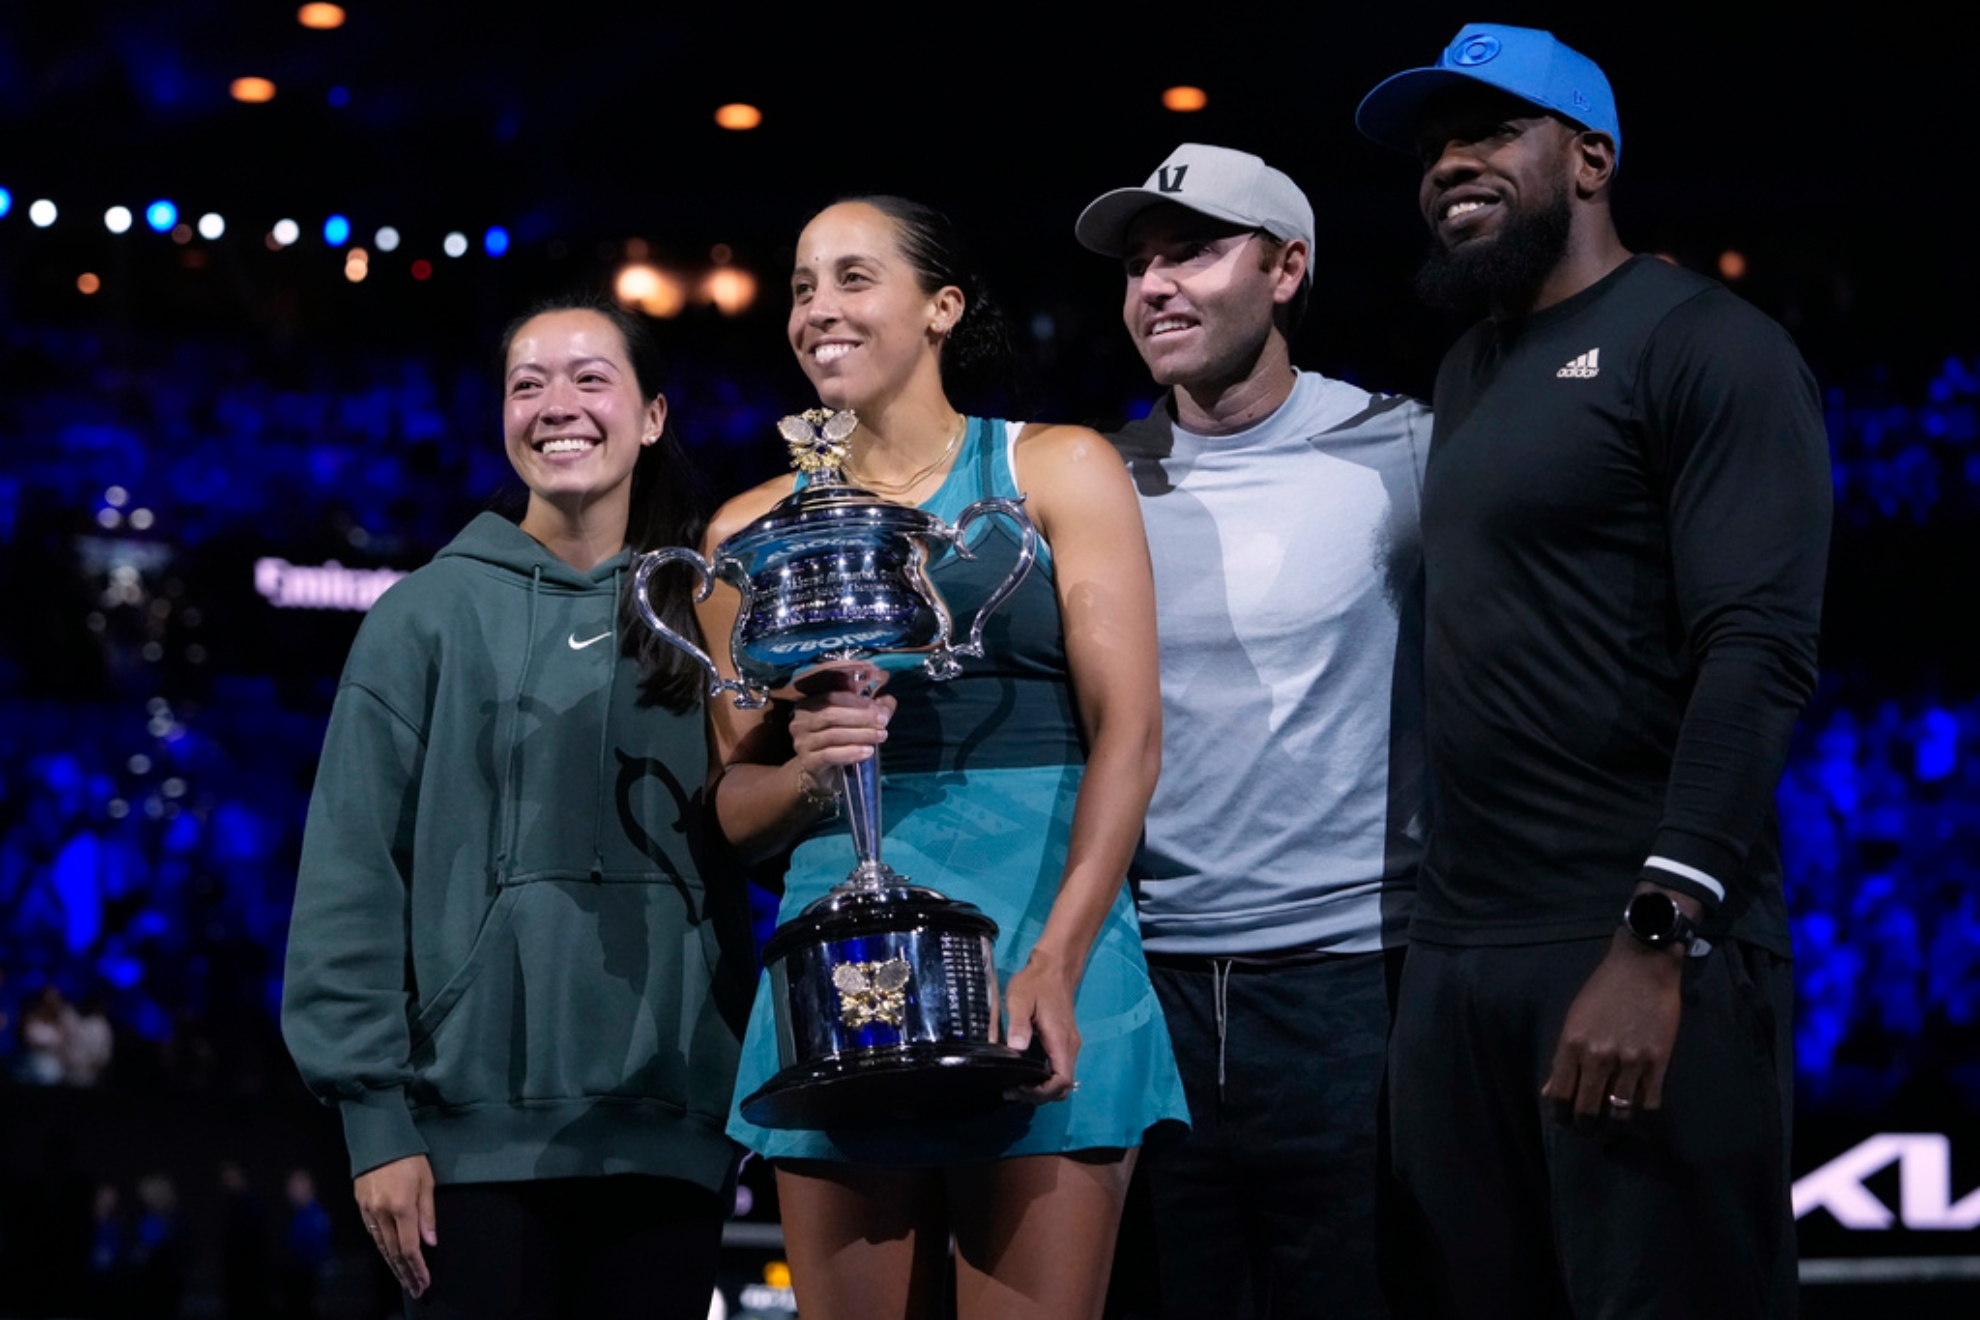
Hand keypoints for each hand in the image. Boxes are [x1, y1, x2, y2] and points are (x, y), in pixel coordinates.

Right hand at [354, 1154, 435, 1297]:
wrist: (376, 1135)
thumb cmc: (408, 1155)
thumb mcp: (427, 1181)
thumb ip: (428, 1214)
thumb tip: (430, 1242)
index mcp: (401, 1206)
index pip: (409, 1248)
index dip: (417, 1267)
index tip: (425, 1282)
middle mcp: (381, 1212)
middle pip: (393, 1252)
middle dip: (405, 1273)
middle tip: (415, 1289)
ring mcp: (368, 1210)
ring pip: (381, 1246)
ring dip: (392, 1265)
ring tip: (404, 1279)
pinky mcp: (360, 1206)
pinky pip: (372, 1234)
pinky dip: (382, 1249)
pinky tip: (388, 1257)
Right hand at [788, 668, 893, 798]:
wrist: (821, 772)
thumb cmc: (838, 741)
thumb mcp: (853, 722)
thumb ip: (870, 709)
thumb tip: (888, 701)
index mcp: (809, 704)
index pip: (832, 697)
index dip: (858, 701)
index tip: (879, 708)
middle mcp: (800, 721)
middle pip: (831, 714)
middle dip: (861, 717)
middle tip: (883, 721)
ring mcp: (802, 742)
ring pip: (832, 735)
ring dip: (861, 734)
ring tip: (881, 736)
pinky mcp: (808, 762)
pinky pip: (830, 755)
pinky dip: (851, 752)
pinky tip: (868, 752)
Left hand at [1003, 951, 1081, 1103]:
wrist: (1054, 967)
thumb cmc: (1036, 983)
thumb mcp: (1020, 999)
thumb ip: (1018, 1024)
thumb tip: (1016, 1049)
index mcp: (1061, 1040)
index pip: (1061, 1082)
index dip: (1041, 1092)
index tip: (1018, 1087)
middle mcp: (1070, 1047)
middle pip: (1062, 1087)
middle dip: (1039, 1095)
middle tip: (1011, 1090)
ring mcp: (1069, 1045)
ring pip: (1061, 1080)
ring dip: (1041, 1089)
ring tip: (1014, 1084)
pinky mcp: (1064, 1042)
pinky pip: (1058, 1069)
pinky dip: (1044, 1078)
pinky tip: (1024, 1072)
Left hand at [1541, 931, 1683, 1123]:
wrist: (1642, 967)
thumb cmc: (1603, 990)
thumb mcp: (1574, 1020)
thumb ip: (1563, 1058)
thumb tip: (1551, 1091)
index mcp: (1572, 1045)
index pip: (1560, 1096)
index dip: (1560, 1116)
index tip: (1564, 1120)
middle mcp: (1599, 1057)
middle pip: (1588, 1111)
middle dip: (1585, 1127)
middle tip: (1588, 1128)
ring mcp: (1630, 1062)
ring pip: (1620, 1113)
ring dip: (1614, 1124)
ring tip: (1612, 1122)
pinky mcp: (1658, 1062)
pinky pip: (1649, 1104)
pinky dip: (1641, 1114)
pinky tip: (1636, 1111)